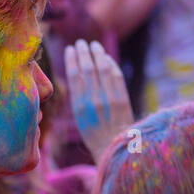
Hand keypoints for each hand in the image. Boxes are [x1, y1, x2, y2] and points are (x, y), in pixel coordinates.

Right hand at [64, 39, 133, 164]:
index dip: (72, 60)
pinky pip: (116, 76)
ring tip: (94, 45)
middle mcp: (94, 101)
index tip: (70, 49)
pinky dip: (111, 64)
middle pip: (88, 69)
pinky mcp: (122, 98)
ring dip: (98, 54)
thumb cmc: (96, 136)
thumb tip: (79, 76)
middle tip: (81, 43)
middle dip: (84, 53)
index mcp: (80, 107)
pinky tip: (106, 58)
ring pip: (103, 69)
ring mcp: (109, 99)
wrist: (115, 149)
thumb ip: (80, 98)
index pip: (75, 76)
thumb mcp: (81, 120)